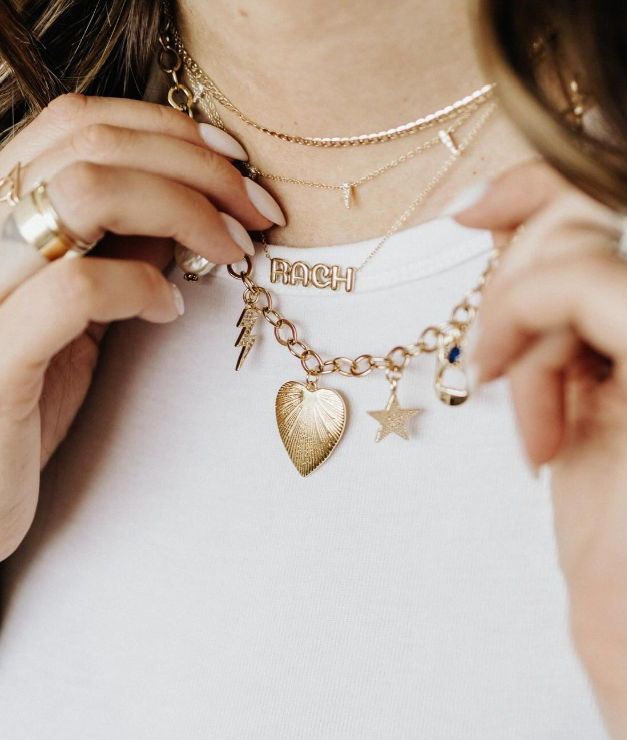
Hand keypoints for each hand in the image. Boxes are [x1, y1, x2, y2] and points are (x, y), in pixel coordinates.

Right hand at [0, 93, 277, 559]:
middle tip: (258, 212)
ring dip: (184, 210)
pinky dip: (141, 285)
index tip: (236, 165)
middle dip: (199, 167)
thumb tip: (188, 198)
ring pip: (84, 191)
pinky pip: (76, 287)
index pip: (78, 120)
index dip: (168, 130)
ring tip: (230, 252)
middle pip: (93, 142)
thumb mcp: (81, 310)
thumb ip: (119, 247)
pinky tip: (170, 310)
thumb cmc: (30, 394)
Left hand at [458, 161, 626, 739]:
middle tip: (495, 357)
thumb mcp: (579, 390)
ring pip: (581, 240)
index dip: (542, 181)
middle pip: (595, 205)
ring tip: (527, 406)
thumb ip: (560, 305)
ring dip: (519, 317)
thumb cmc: (621, 528)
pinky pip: (584, 284)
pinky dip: (524, 326)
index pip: (623, 191)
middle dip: (515, 268)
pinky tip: (527, 410)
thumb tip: (499, 219)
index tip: (474, 212)